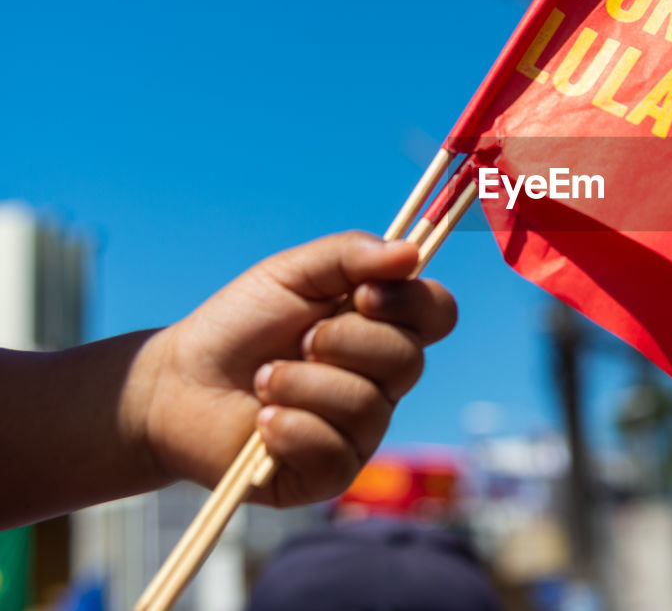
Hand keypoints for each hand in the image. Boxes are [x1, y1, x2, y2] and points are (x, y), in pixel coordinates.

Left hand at [132, 232, 455, 506]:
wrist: (178, 383)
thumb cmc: (239, 324)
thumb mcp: (293, 272)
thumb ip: (351, 254)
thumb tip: (411, 252)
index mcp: (383, 329)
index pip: (438, 314)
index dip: (410, 304)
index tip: (361, 295)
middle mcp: (382, 381)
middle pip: (408, 360)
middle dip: (342, 342)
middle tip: (297, 340)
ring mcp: (361, 430)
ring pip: (366, 407)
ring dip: (302, 384)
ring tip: (264, 381)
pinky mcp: (330, 473)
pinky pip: (335, 453)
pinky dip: (290, 428)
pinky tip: (262, 422)